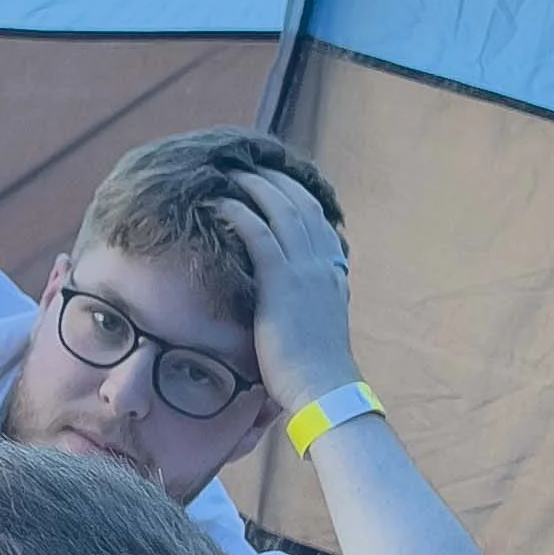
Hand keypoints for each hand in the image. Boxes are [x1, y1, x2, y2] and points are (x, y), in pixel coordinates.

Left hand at [218, 176, 358, 422]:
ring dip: (255, 186)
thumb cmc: (314, 370)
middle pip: (301, 204)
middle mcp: (323, 264)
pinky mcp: (282, 282)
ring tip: (231, 173)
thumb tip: (288, 299)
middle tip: (249, 165)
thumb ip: (307, 303)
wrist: (323, 389)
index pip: (318, 219)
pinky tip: (221, 202)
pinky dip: (240, 212)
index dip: (297, 194)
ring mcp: (305, 270)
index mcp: (332, 274)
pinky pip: (260, 234)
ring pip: (281, 210)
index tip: (277, 180)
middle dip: (275, 179)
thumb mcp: (317, 326)